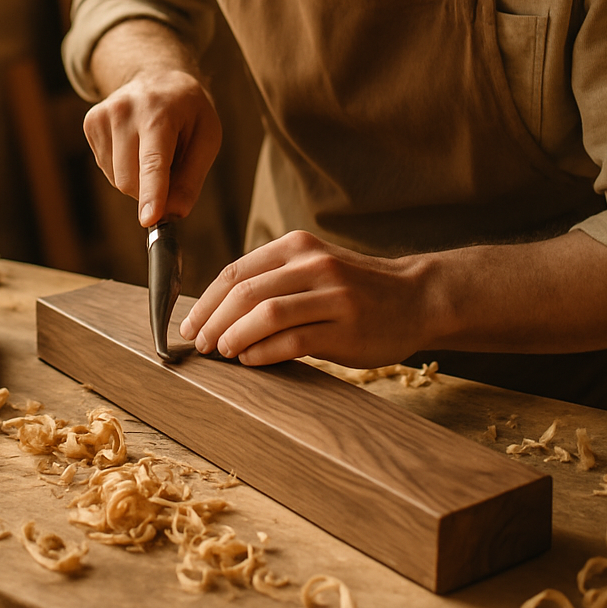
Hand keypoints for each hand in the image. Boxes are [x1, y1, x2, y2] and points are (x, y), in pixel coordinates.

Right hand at [83, 68, 221, 226]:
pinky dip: (125, 169)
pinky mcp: (90, 123)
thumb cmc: (188, 111)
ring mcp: (102, 115)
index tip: (149, 219)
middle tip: (171, 171)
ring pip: (117, 179)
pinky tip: (136, 146)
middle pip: (131, 180)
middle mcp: (125, 110)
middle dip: (152, 192)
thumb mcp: (207, 137)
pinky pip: (106, 170)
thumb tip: (174, 213)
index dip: (153, 193)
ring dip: (139, 180)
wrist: (157, 76)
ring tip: (154, 149)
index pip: (154, 161)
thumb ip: (192, 178)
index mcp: (160, 112)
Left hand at [178, 230, 429, 366]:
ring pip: (266, 314)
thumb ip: (274, 280)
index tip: (189, 324)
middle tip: (198, 343)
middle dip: (213, 320)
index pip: (237, 271)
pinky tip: (250, 361)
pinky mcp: (345, 328)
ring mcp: (332, 295)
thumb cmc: (356, 287)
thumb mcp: (315, 267)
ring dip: (234, 336)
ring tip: (220, 351)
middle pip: (245, 292)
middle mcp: (314, 264)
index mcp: (298, 247)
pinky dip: (264, 353)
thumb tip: (218, 312)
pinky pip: (293, 341)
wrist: (417, 297)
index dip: (206, 300)